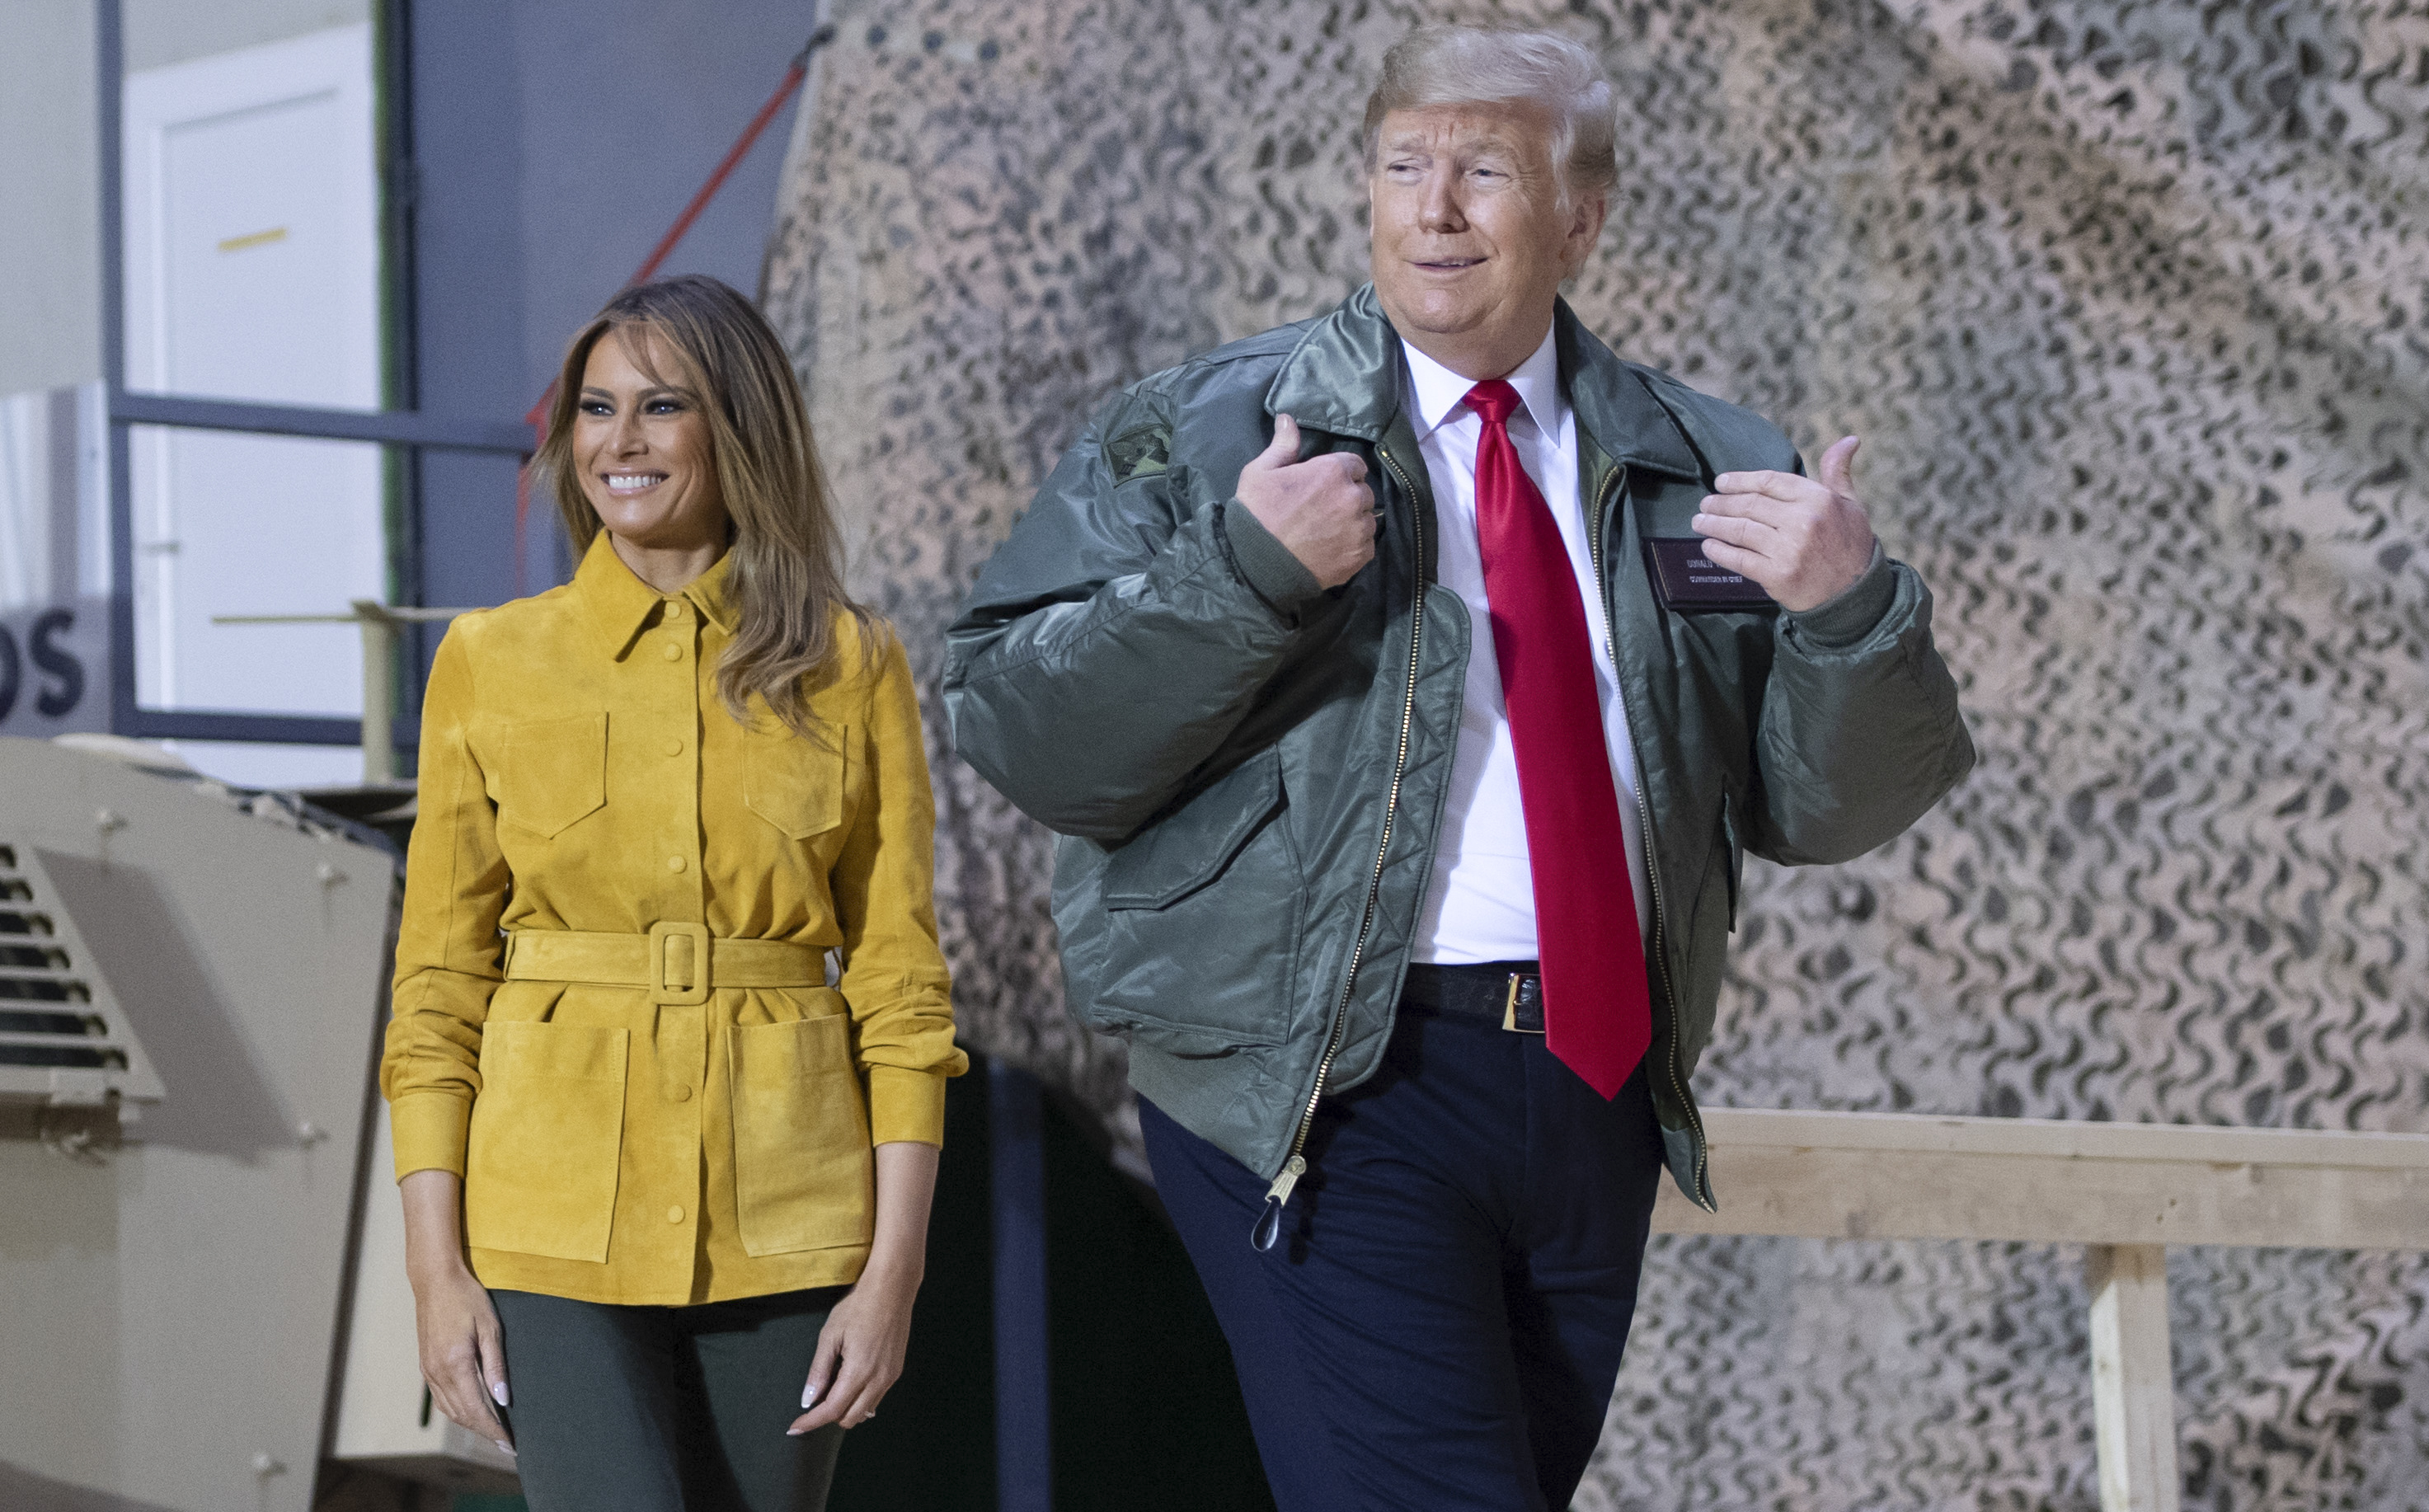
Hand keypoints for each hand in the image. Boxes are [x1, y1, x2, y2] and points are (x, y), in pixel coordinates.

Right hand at [409, 1257, 513, 1454]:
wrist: (435, 1281)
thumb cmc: (467, 1298)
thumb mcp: (490, 1328)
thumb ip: (496, 1365)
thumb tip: (504, 1398)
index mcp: (455, 1363)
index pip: (476, 1409)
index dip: (493, 1429)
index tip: (510, 1444)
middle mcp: (438, 1372)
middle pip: (462, 1415)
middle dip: (485, 1432)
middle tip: (507, 1444)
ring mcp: (429, 1371)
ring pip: (450, 1410)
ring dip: (471, 1424)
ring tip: (494, 1432)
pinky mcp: (426, 1366)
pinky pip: (442, 1398)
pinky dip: (458, 1411)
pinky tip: (472, 1412)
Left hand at [789, 1264, 919, 1433]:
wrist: (892, 1287)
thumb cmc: (859, 1305)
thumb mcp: (830, 1335)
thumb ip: (819, 1371)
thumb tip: (808, 1399)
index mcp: (859, 1371)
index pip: (832, 1410)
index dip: (811, 1421)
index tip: (795, 1427)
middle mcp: (879, 1379)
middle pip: (850, 1418)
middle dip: (829, 1416)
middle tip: (813, 1401)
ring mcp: (890, 1376)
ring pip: (865, 1411)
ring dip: (846, 1408)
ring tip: (833, 1384)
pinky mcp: (896, 1370)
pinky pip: (876, 1397)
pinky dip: (860, 1397)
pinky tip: (850, 1378)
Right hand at [1235, 413, 1377, 588]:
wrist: (1257, 564)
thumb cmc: (1257, 514)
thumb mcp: (1260, 472)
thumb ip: (1283, 445)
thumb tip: (1287, 418)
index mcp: (1333, 471)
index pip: (1355, 464)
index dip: (1341, 473)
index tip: (1326, 485)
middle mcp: (1352, 497)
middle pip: (1364, 492)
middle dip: (1349, 496)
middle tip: (1325, 509)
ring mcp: (1359, 528)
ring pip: (1368, 519)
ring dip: (1354, 521)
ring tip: (1329, 531)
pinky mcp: (1359, 556)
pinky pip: (1367, 545)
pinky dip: (1355, 545)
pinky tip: (1333, 548)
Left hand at [1691, 435, 1877, 611]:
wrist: (1855, 594)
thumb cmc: (1850, 545)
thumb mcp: (1850, 504)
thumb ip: (1837, 471)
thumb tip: (1849, 439)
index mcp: (1818, 498)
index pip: (1769, 481)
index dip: (1740, 480)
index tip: (1721, 483)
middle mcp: (1802, 520)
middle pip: (1749, 505)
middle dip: (1721, 503)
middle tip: (1704, 504)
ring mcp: (1788, 548)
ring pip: (1740, 530)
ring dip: (1714, 524)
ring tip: (1699, 522)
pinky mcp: (1776, 574)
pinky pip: (1739, 559)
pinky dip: (1719, 551)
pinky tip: (1708, 546)